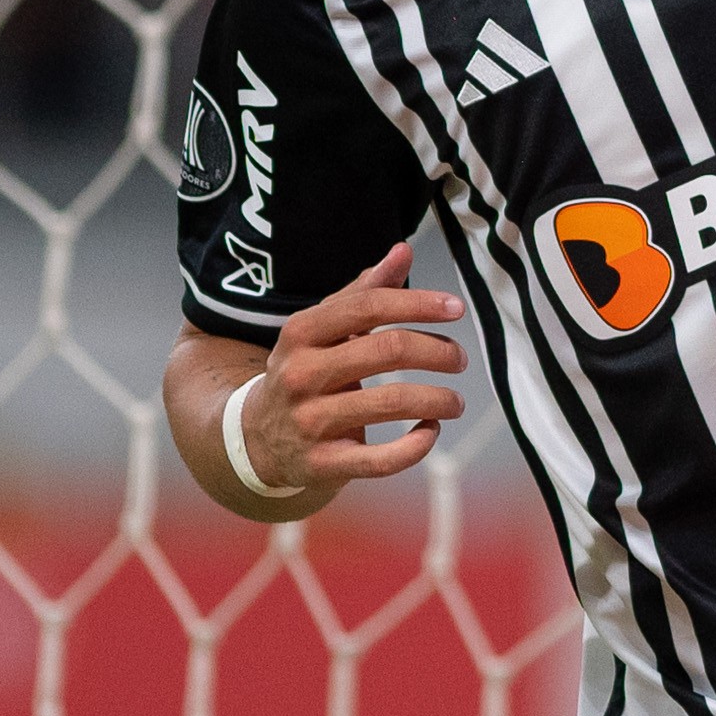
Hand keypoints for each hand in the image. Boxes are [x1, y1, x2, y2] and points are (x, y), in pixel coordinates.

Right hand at [247, 244, 468, 491]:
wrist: (255, 439)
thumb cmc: (305, 371)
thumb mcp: (323, 329)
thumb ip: (364, 291)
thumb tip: (402, 251)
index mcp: (302, 332)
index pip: (369, 307)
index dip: (418, 304)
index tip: (457, 308)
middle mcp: (301, 374)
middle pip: (387, 351)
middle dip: (437, 352)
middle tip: (459, 359)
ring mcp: (309, 421)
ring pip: (391, 402)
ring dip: (438, 400)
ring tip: (456, 401)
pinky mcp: (321, 464)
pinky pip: (380, 459)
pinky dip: (416, 446)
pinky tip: (429, 432)